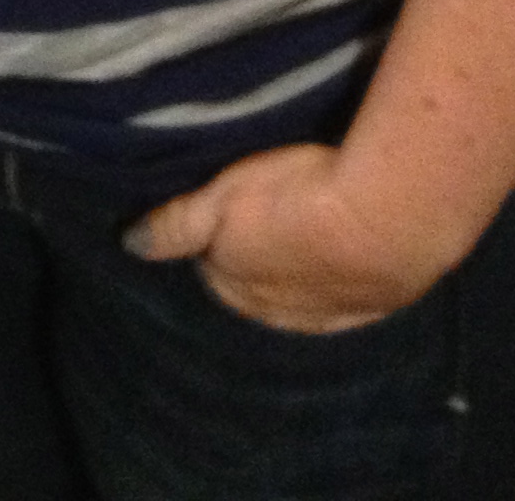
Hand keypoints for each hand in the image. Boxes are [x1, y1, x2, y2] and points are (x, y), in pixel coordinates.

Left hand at [128, 143, 446, 334]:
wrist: (384, 218)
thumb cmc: (292, 202)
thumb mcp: (221, 199)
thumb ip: (175, 226)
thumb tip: (129, 245)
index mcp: (237, 290)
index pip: (211, 270)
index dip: (213, 238)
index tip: (223, 211)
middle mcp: (279, 315)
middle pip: (256, 289)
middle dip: (255, 260)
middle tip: (265, 216)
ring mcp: (332, 315)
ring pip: (303, 298)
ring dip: (301, 272)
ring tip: (306, 232)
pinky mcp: (377, 305)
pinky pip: (348, 299)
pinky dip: (342, 279)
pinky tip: (347, 255)